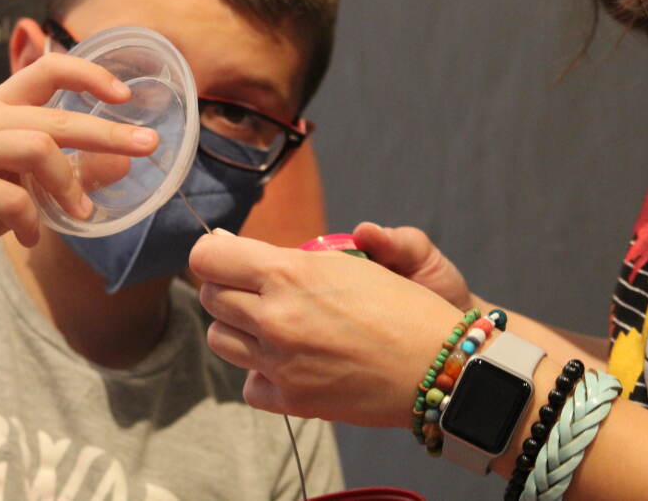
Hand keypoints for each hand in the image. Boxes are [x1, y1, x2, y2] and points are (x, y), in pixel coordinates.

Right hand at [0, 52, 158, 278]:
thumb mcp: (28, 184)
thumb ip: (71, 172)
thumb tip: (125, 164)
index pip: (46, 69)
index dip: (89, 74)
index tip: (126, 96)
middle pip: (56, 118)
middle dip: (108, 134)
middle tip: (147, 146)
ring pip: (37, 148)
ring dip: (68, 185)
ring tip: (79, 214)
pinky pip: (12, 199)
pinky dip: (31, 222)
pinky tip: (29, 236)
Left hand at [190, 231, 460, 427]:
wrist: (440, 365)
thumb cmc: (398, 304)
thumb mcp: (341, 263)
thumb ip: (280, 257)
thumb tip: (226, 248)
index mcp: (286, 272)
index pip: (207, 257)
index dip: (214, 254)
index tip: (225, 257)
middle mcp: (274, 316)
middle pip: (210, 296)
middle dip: (227, 287)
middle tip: (258, 288)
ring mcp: (279, 361)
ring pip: (219, 338)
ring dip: (239, 327)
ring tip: (274, 324)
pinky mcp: (290, 399)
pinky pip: (248, 382)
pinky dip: (263, 372)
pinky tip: (291, 361)